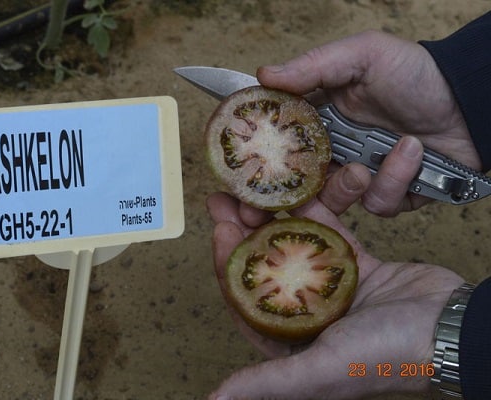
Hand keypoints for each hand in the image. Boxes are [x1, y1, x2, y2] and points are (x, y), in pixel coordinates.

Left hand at [206, 166, 462, 398]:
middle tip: (226, 200)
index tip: (219, 230)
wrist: (454, 329)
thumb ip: (267, 380)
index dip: (227, 265)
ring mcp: (332, 288)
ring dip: (272, 220)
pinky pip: (330, 234)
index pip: (245, 299)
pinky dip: (314, 214)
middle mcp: (307, 314)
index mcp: (292, 341)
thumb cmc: (388, 356)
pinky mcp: (358, 266)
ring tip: (253, 190)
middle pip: (263, 268)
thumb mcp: (319, 368)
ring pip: (293, 247)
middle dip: (242, 235)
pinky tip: (296, 192)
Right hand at [257, 30, 481, 215]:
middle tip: (267, 203)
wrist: (471, 100)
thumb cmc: (417, 73)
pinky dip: (395, 179)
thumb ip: (314, 66)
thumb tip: (264, 76)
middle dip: (286, 196)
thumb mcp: (364, 55)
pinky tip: (412, 151)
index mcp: (321, 121)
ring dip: (349, 184)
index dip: (263, 160)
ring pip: (334, 200)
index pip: (281, 145)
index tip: (245, 172)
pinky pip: (378, 203)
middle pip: (298, 184)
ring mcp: (362, 175)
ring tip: (373, 162)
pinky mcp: (390, 194)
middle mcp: (336, 152)